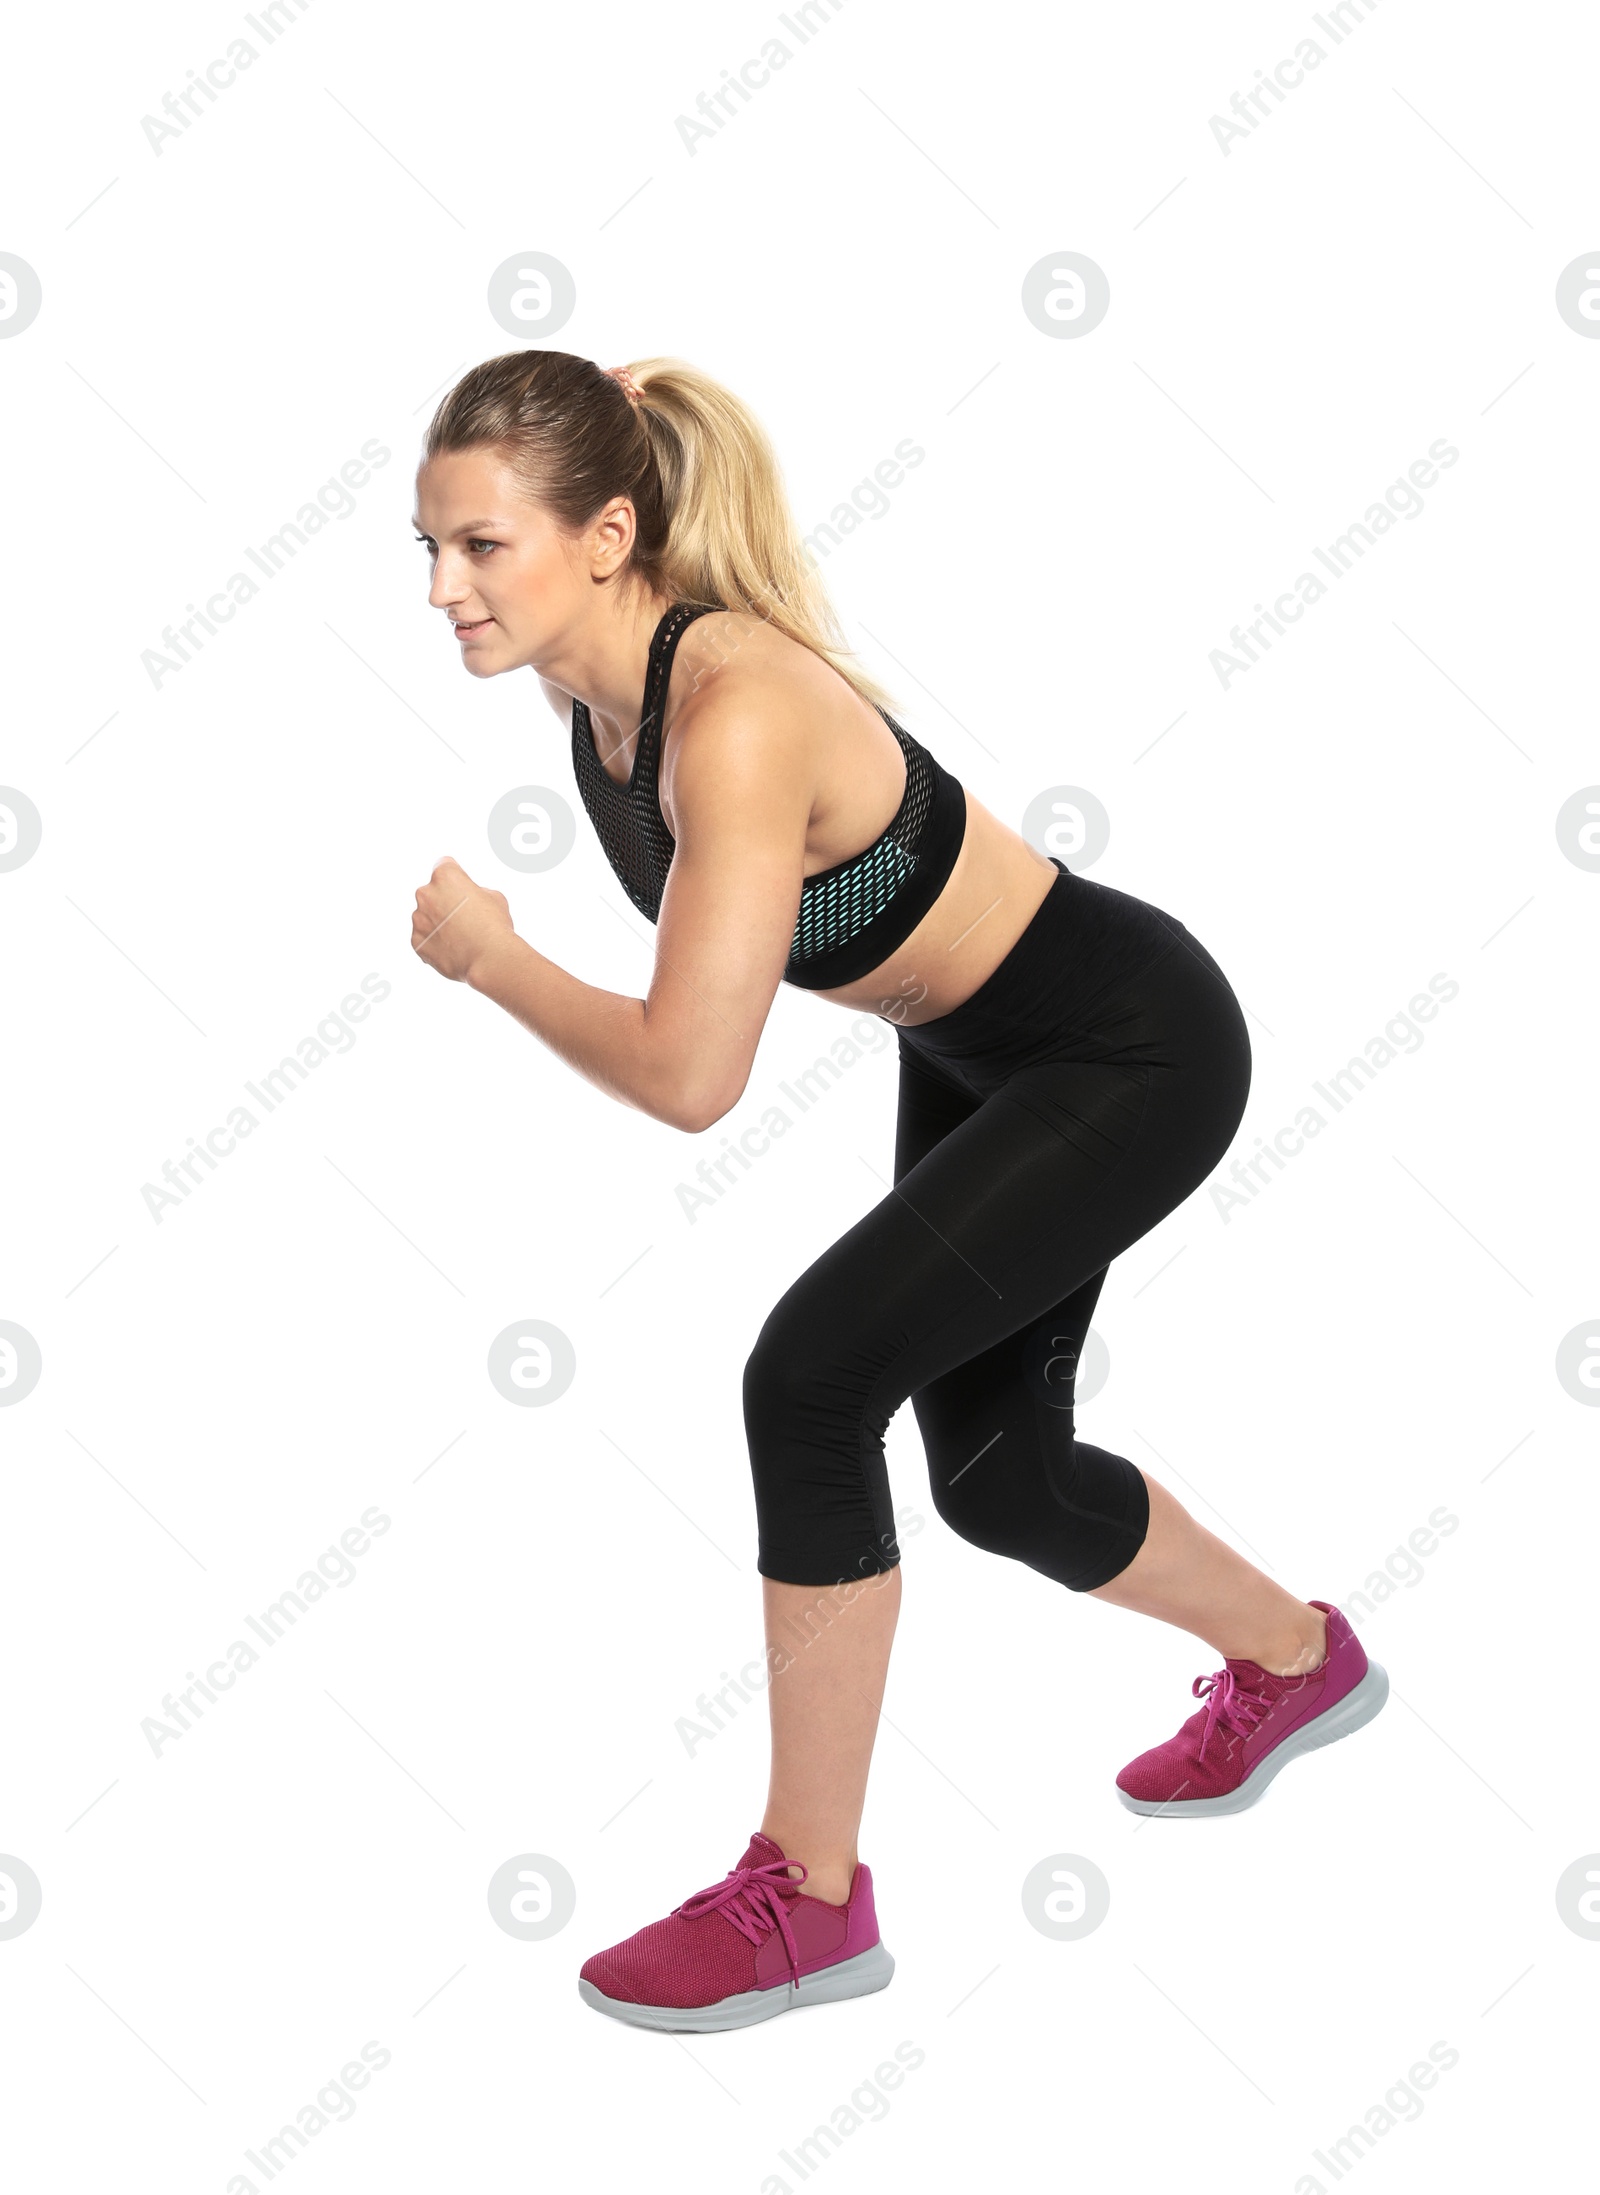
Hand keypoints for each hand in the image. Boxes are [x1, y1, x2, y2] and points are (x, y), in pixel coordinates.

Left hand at [411, 856, 516, 984]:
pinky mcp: (416, 941)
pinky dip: (435, 943)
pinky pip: (424, 938)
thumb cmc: (494, 926)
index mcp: (445, 876)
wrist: (489, 958)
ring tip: (460, 938)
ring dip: (438, 923)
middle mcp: (426, 893)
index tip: (462, 888)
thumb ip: (475, 891)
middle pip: (432, 892)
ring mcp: (418, 918)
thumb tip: (469, 898)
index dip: (456, 878)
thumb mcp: (494, 897)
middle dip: (444, 902)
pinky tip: (453, 949)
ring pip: (426, 916)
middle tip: (464, 918)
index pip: (444, 866)